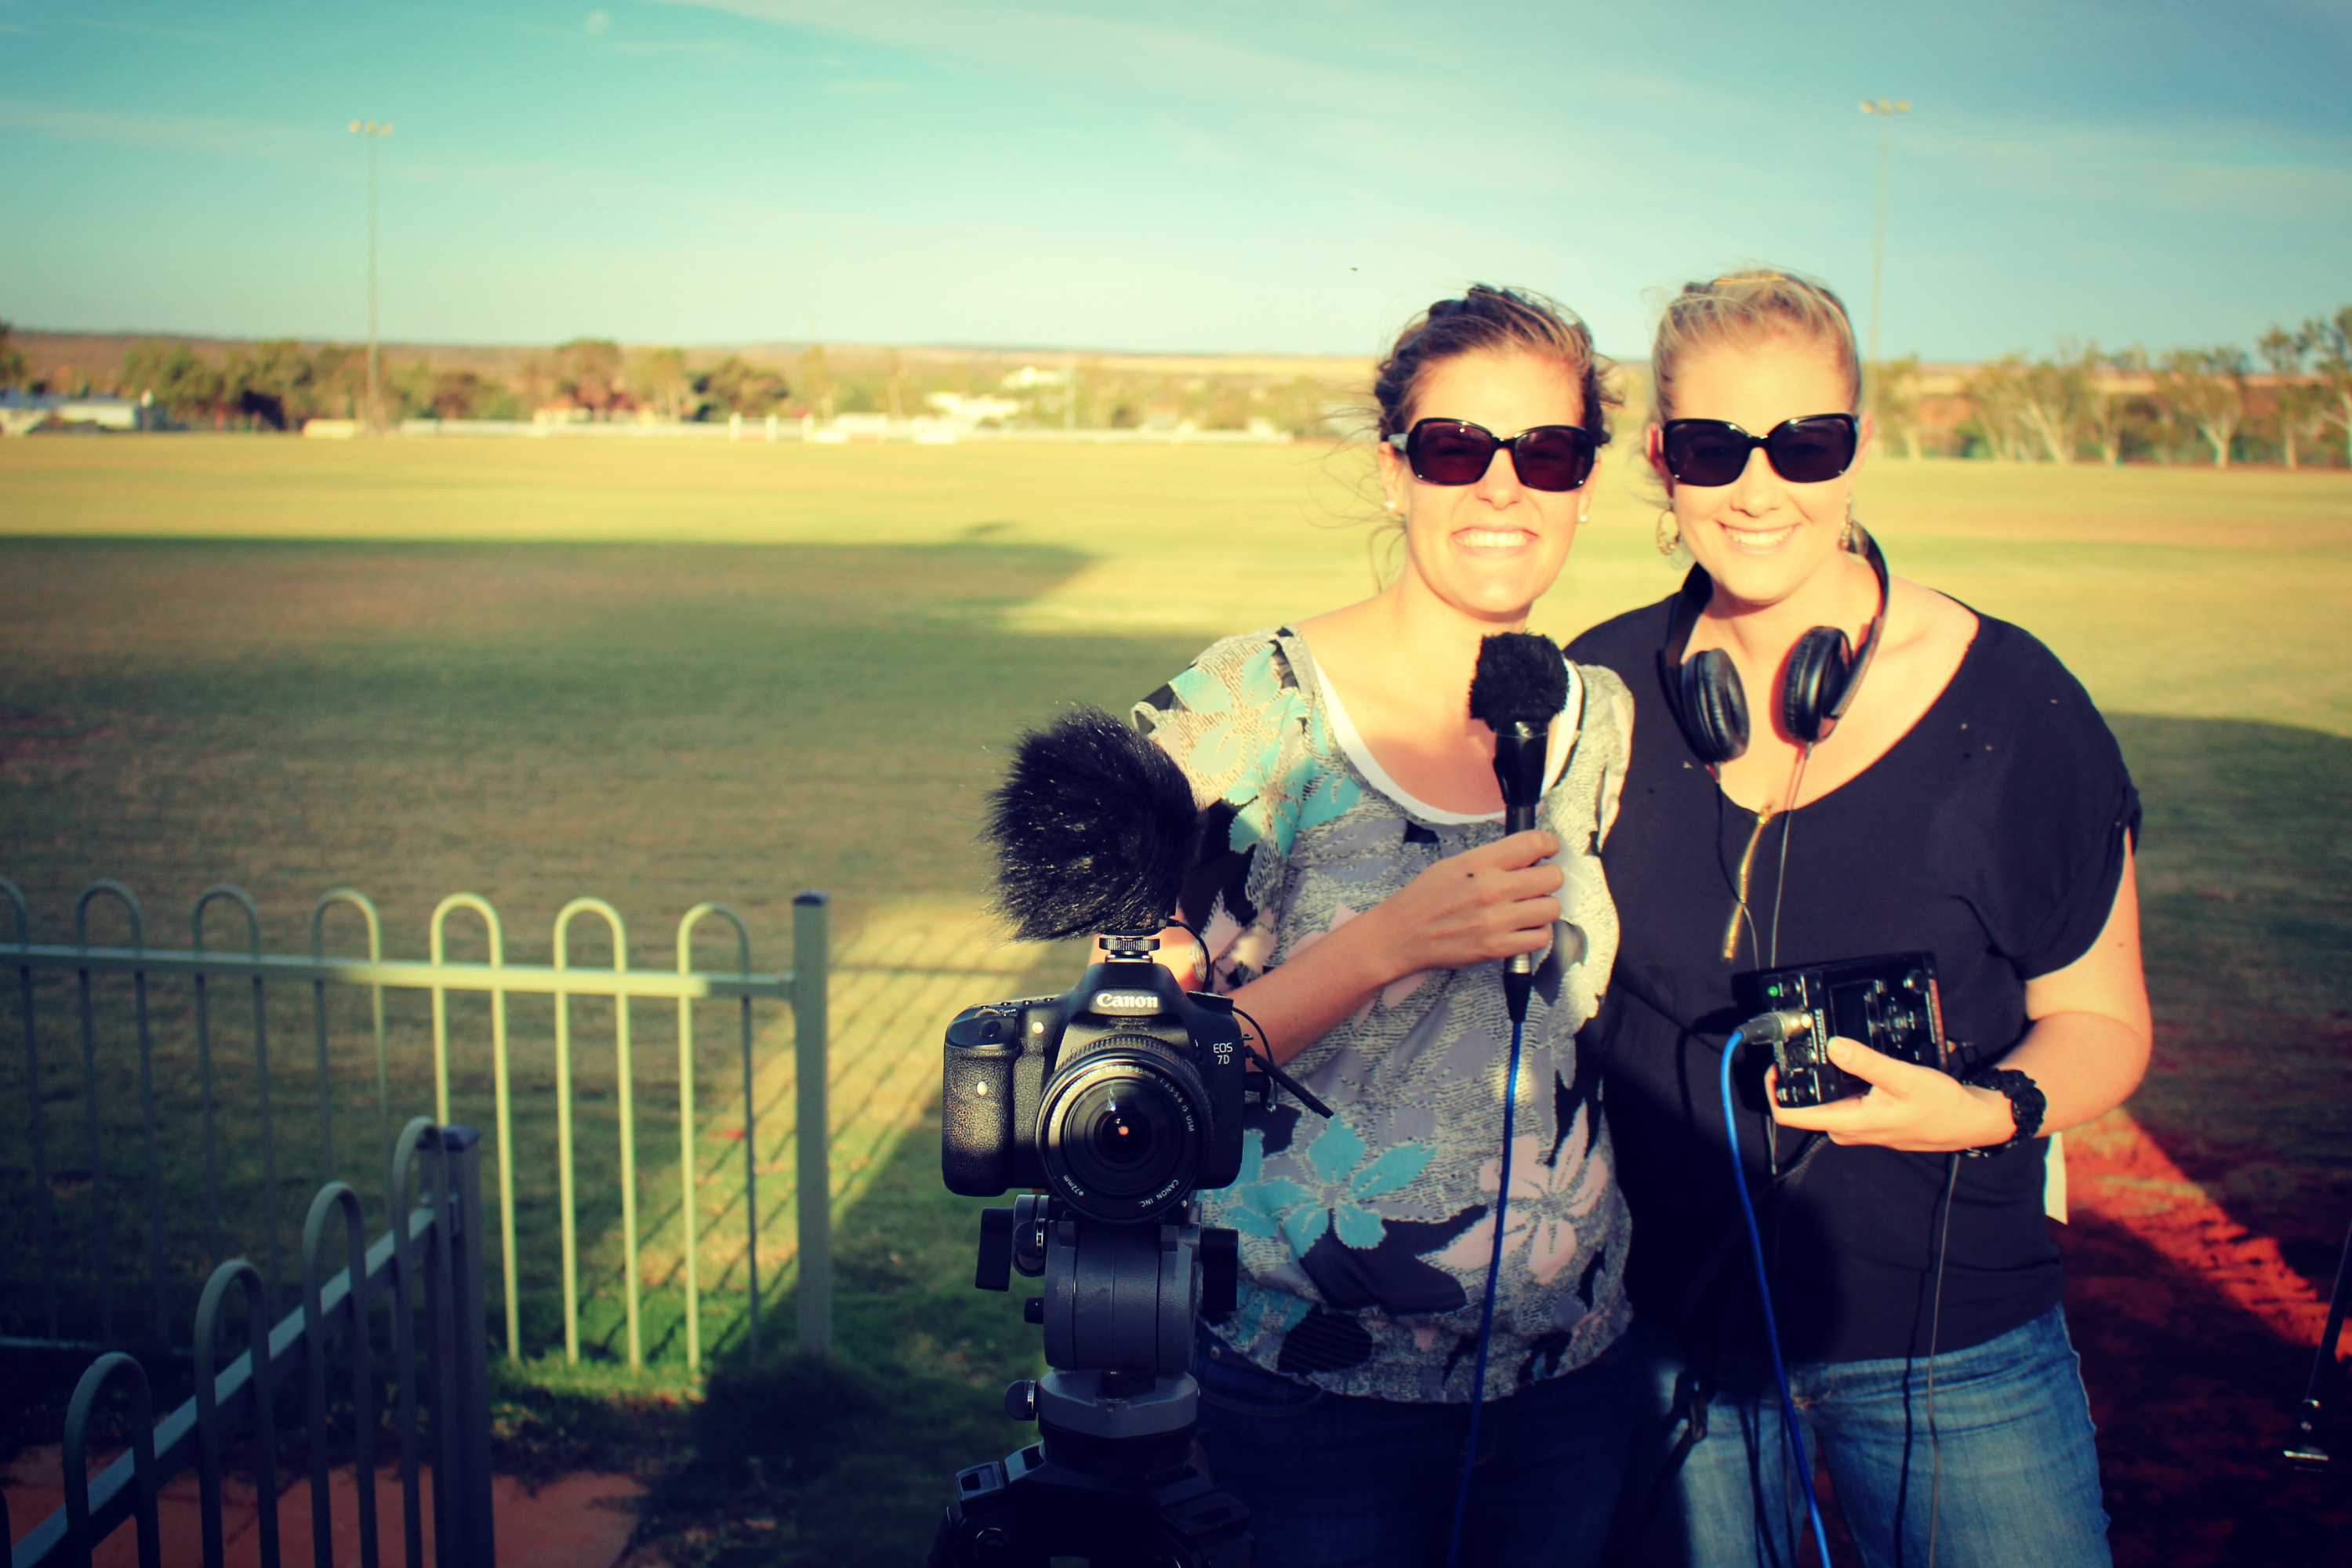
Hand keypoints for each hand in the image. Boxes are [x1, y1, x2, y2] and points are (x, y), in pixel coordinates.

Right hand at [1357, 829, 1562, 983]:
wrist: (1401, 935)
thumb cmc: (1425, 898)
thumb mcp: (1454, 864)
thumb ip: (1492, 859)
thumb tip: (1527, 854)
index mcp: (1480, 863)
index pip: (1534, 843)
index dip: (1549, 845)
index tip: (1550, 850)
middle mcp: (1492, 889)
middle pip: (1552, 877)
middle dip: (1548, 878)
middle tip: (1536, 883)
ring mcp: (1497, 921)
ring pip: (1551, 908)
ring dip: (1544, 908)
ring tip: (1528, 909)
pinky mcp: (1498, 948)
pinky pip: (1540, 938)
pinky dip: (1536, 933)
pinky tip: (1522, 929)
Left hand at [1768, 1038, 2014, 1152]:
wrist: (1968, 1122)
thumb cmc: (1940, 1105)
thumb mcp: (1904, 1078)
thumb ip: (1867, 1063)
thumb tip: (1834, 1046)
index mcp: (1848, 1123)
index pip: (1791, 1117)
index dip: (1774, 1090)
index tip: (1775, 1064)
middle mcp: (1847, 1129)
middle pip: (1804, 1105)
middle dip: (1799, 1078)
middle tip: (1802, 1046)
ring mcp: (1857, 1127)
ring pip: (1824, 1101)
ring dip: (1821, 1078)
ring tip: (1825, 1049)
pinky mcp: (1867, 1121)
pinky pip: (1841, 1101)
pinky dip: (1839, 1082)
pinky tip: (1851, 1063)